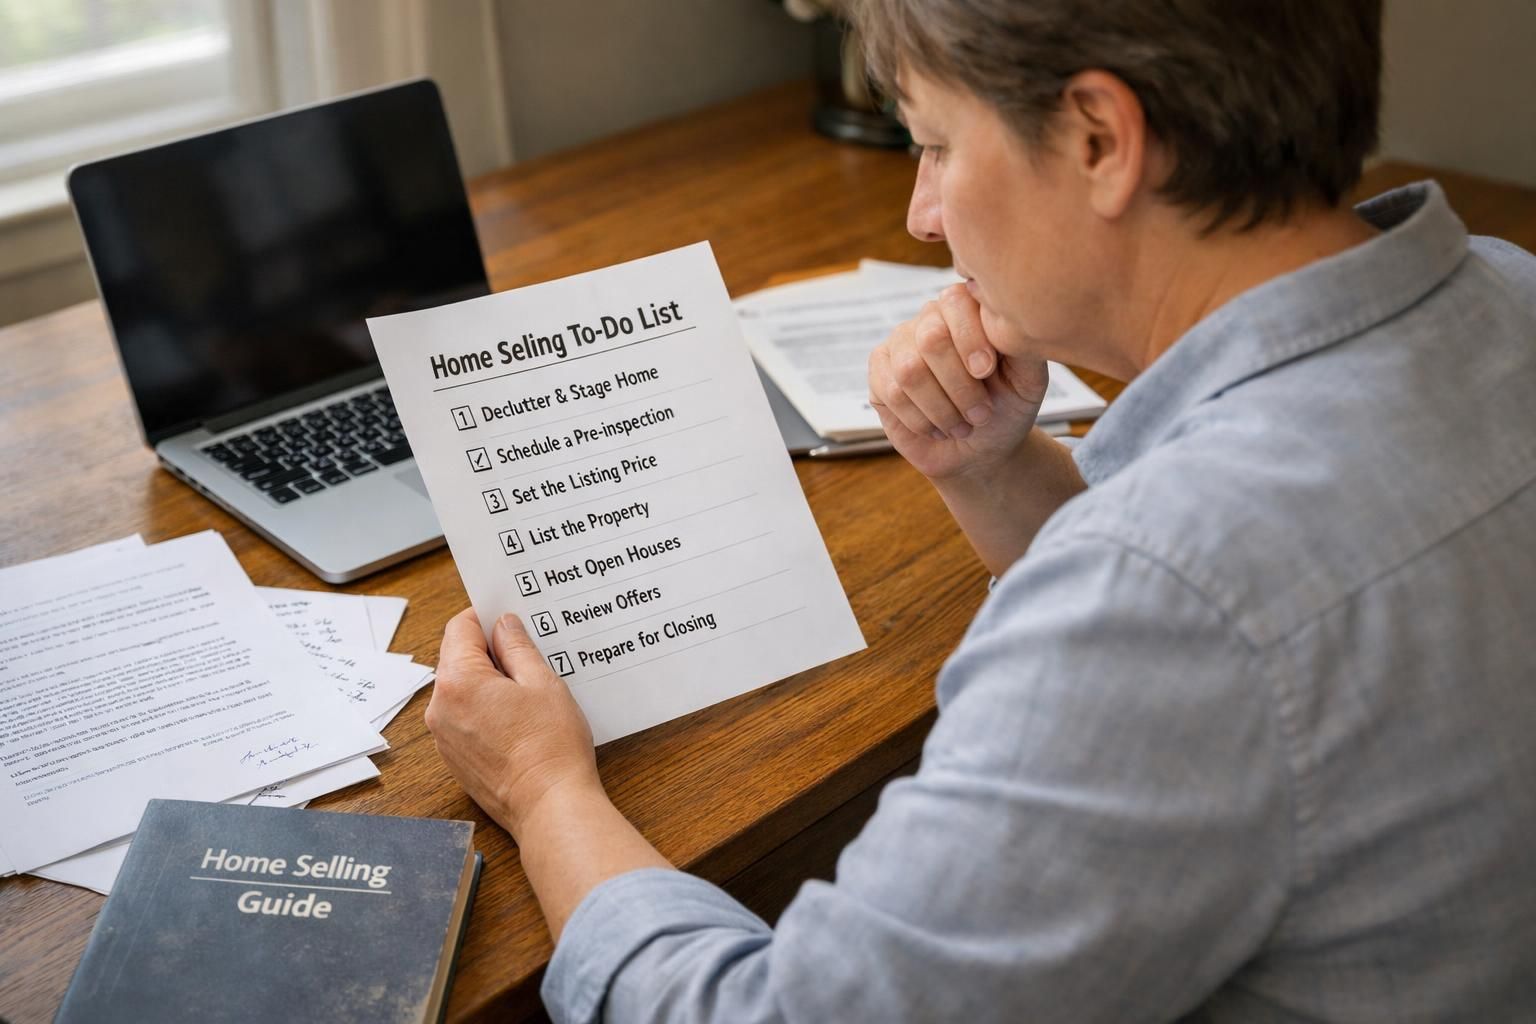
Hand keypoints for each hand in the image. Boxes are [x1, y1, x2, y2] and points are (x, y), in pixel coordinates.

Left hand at [425, 608, 599, 836]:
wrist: (549, 805)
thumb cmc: (551, 747)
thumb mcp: (542, 683)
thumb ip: (517, 647)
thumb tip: (504, 625)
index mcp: (458, 681)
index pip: (461, 628)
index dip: (485, 616)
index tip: (507, 614)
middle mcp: (440, 708)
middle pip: (457, 658)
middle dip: (489, 650)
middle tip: (527, 652)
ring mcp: (444, 736)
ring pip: (461, 689)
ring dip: (487, 681)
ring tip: (527, 690)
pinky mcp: (454, 758)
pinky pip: (463, 717)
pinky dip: (484, 709)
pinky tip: (518, 717)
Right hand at [869, 284, 1049, 480]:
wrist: (981, 450)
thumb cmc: (1006, 409)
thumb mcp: (1028, 380)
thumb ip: (1022, 346)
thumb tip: (1005, 320)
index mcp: (966, 309)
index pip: (956, 302)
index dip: (969, 338)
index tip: (986, 372)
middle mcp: (930, 319)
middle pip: (931, 338)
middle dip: (959, 386)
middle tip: (980, 414)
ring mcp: (900, 344)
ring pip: (909, 370)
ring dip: (942, 409)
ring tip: (961, 426)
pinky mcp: (878, 373)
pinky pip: (890, 393)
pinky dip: (920, 420)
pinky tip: (937, 428)